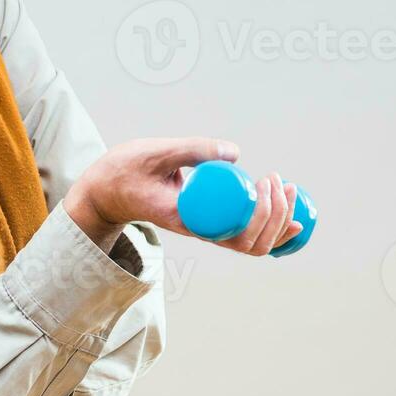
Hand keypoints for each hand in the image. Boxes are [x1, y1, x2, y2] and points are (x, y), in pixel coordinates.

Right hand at [63, 137, 301, 256]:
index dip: (263, 214)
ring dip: (278, 222)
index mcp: (187, 222)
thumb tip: (237, 153)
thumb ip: (193, 149)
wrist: (106, 190)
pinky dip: (271, 226)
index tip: (264, 180)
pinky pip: (245, 235)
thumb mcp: (156, 153)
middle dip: (277, 215)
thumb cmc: (126, 171)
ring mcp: (204, 231)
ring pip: (252, 246)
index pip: (237, 236)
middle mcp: (199, 232)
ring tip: (288, 189)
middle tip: (278, 180)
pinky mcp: (208, 223)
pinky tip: (286, 209)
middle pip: (252, 245)